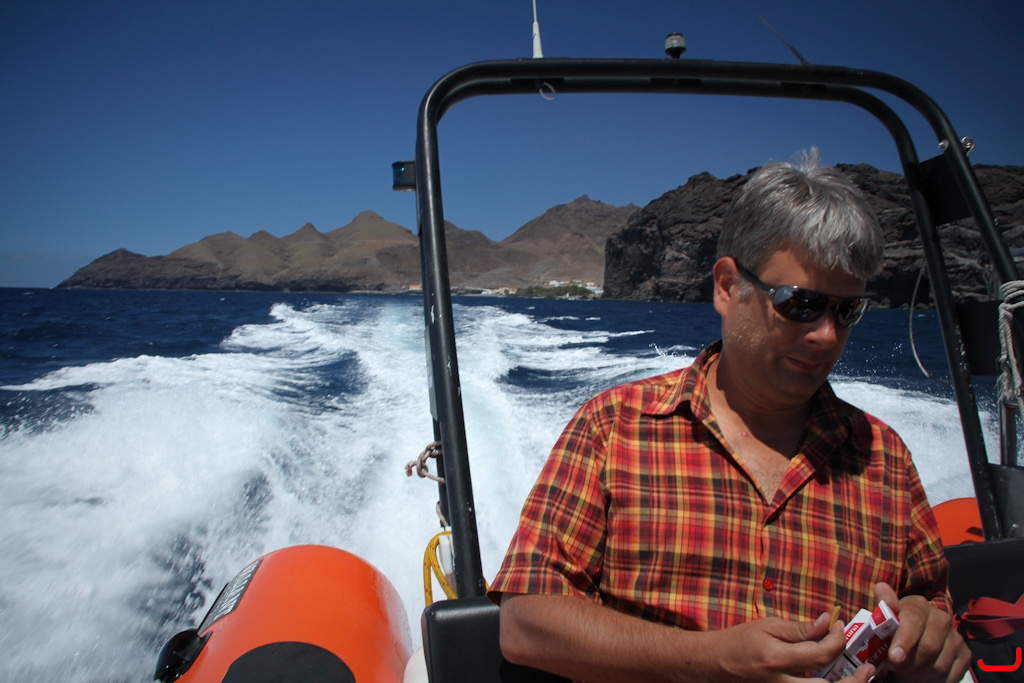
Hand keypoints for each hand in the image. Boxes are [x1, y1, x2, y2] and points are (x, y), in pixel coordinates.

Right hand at [710, 611, 873, 682]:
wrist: (714, 664)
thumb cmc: (738, 642)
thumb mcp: (767, 626)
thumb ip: (798, 628)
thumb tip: (826, 622)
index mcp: (778, 659)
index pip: (820, 653)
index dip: (837, 639)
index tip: (840, 626)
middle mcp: (782, 682)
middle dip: (855, 680)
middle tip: (869, 669)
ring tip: (861, 678)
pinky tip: (836, 680)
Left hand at [874, 582, 971, 682]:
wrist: (911, 648)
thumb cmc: (893, 634)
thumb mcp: (883, 622)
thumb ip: (884, 607)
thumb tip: (881, 587)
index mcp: (918, 605)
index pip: (914, 620)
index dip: (904, 640)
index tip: (894, 657)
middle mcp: (941, 617)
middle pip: (929, 646)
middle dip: (909, 662)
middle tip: (896, 667)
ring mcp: (955, 636)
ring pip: (939, 664)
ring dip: (920, 673)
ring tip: (908, 671)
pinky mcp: (965, 654)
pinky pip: (951, 674)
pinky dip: (934, 680)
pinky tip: (923, 675)